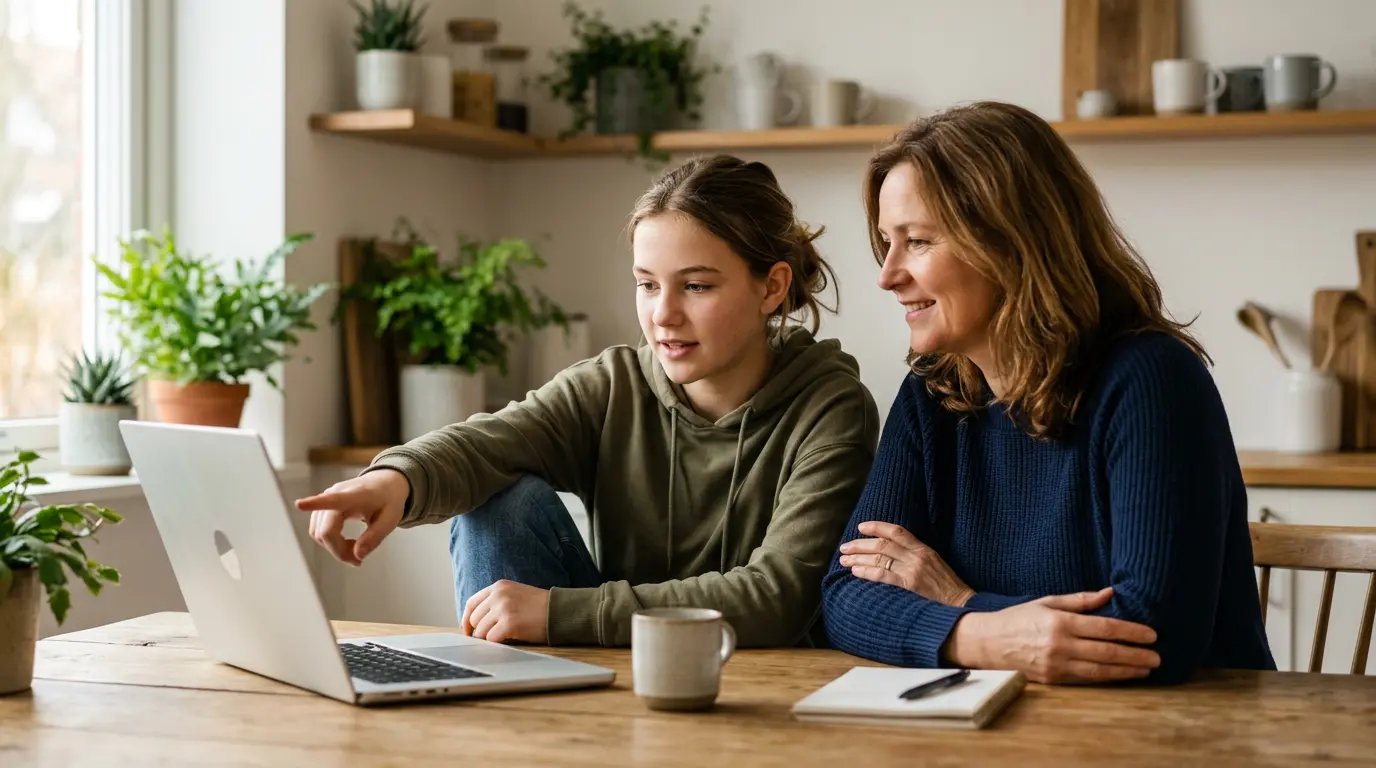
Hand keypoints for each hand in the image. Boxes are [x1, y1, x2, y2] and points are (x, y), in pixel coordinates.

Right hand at [294, 469, 408, 565]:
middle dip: (339, 551)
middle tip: (358, 560)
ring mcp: (326, 499)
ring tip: (357, 548)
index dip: (314, 503)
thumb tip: (357, 555)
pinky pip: (319, 531)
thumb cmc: (389, 500)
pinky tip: (348, 542)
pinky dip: (331, 542)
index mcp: (353, 495)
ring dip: (334, 548)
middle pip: (325, 531)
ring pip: (319, 533)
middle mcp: (334, 494)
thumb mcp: (391, 519)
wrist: (385, 483)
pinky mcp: (322, 507)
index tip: (299, 504)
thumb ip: (375, 537)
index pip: (332, 500)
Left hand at [461, 580, 550, 644]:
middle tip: (488, 639)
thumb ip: (496, 602)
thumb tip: (476, 623)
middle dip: (479, 631)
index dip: (467, 620)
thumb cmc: (540, 607)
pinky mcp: (509, 623)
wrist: (560, 611)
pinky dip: (497, 644)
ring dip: (489, 638)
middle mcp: (498, 595)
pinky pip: (491, 639)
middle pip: (474, 618)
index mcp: (499, 586)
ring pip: (481, 631)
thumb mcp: (515, 595)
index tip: (468, 631)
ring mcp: (503, 608)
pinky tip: (508, 641)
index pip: (471, 603)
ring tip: (503, 639)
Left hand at [839, 521, 974, 605]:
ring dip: (858, 558)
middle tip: (844, 547)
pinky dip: (866, 572)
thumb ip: (916, 556)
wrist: (962, 605)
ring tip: (844, 560)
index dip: (877, 527)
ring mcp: (912, 571)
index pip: (897, 531)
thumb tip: (891, 552)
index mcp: (924, 549)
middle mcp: (917, 557)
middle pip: (882, 545)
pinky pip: (882, 576)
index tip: (860, 527)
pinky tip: (855, 572)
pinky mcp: (909, 586)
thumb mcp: (935, 564)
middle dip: (860, 545)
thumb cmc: (948, 587)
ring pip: (879, 559)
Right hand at [944, 587, 1161, 683]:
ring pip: (1100, 670)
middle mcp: (1060, 645)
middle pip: (1107, 652)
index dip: (1132, 632)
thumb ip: (1080, 600)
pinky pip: (1086, 680)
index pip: (1105, 628)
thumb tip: (1110, 594)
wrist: (988, 643)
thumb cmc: (1018, 618)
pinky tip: (1122, 675)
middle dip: (1136, 655)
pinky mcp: (1053, 680)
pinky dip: (1108, 678)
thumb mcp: (1047, 602)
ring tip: (1146, 669)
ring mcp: (1057, 665)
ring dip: (1126, 670)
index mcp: (1061, 622)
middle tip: (1157, 657)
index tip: (1151, 635)